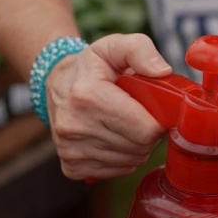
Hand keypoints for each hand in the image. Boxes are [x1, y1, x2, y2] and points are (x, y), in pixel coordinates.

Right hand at [44, 33, 172, 179]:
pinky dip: (123, 159)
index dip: (159, 120)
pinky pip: (115, 172)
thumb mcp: (113, 46)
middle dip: (150, 133)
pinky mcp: (71, 167)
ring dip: (137, 147)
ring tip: (128, 125)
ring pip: (130, 162)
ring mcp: (70, 150)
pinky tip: (115, 138)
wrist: (56, 84)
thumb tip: (162, 71)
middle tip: (143, 116)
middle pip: (140, 147)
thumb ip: (140, 50)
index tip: (156, 110)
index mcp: (87, 95)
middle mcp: (74, 126)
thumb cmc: (92, 67)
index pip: (145, 128)